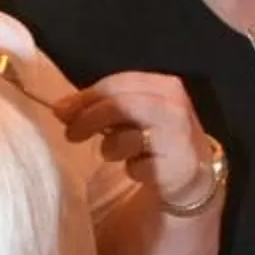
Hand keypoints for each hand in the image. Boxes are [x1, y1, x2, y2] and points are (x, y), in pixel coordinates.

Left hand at [56, 71, 214, 212]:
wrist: (193, 171)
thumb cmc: (154, 135)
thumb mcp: (132, 112)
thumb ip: (101, 104)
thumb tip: (60, 107)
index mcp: (164, 85)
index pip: (116, 84)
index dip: (85, 98)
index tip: (62, 112)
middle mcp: (175, 106)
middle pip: (121, 105)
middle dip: (89, 119)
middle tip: (72, 134)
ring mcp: (179, 137)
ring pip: (128, 137)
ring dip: (111, 147)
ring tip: (113, 152)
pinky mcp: (179, 167)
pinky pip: (139, 167)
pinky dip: (132, 169)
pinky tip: (138, 169)